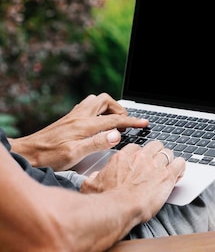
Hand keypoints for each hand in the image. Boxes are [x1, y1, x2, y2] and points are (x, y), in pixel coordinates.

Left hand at [9, 93, 148, 170]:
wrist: (27, 153)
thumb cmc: (49, 157)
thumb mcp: (74, 154)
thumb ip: (97, 143)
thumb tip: (117, 135)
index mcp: (84, 125)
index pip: (114, 120)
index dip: (132, 122)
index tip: (144, 123)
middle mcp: (80, 117)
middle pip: (106, 101)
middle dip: (120, 109)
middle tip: (125, 122)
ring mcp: (74, 116)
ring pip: (97, 101)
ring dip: (109, 107)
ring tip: (113, 121)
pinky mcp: (69, 119)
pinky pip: (88, 106)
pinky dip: (98, 110)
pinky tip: (98, 122)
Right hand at [80, 141, 184, 221]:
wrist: (119, 209)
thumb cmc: (106, 200)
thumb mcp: (90, 186)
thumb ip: (94, 177)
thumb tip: (93, 177)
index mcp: (123, 158)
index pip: (136, 147)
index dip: (141, 155)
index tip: (142, 162)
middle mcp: (140, 158)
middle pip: (155, 146)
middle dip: (157, 154)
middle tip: (157, 164)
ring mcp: (155, 165)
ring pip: (168, 153)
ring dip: (169, 160)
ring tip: (169, 169)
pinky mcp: (167, 175)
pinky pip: (180, 163)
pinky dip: (181, 167)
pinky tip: (178, 173)